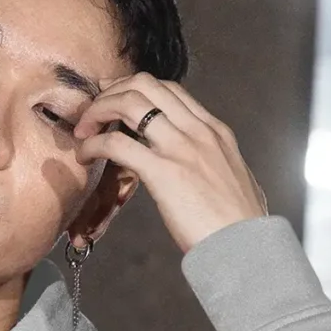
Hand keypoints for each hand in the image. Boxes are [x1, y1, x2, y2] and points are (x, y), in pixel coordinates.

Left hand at [72, 73, 266, 255]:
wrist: (246, 246)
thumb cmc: (239, 224)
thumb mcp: (232, 178)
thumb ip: (214, 165)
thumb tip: (207, 171)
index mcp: (214, 130)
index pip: (170, 89)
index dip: (135, 89)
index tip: (114, 101)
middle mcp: (198, 131)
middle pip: (145, 84)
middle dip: (112, 92)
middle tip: (93, 114)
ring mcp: (181, 148)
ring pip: (129, 102)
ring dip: (98, 111)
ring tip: (83, 132)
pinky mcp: (163, 172)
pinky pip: (117, 143)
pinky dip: (93, 144)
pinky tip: (85, 156)